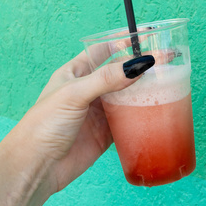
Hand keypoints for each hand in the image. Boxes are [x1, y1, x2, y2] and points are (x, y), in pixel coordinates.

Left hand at [17, 50, 154, 193]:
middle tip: (164, 62)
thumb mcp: (74, 94)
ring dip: (143, 91)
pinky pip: (128, 120)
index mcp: (75, 73)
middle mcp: (88, 90)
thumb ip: (106, 79)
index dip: (120, 43)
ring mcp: (97, 112)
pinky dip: (141, 116)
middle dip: (139, 67)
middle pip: (119, 73)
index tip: (143, 39)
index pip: (101, 51)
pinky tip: (155, 110)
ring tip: (167, 83)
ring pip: (126, 96)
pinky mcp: (105, 133)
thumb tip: (138, 65)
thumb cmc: (44, 124)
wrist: (38, 166)